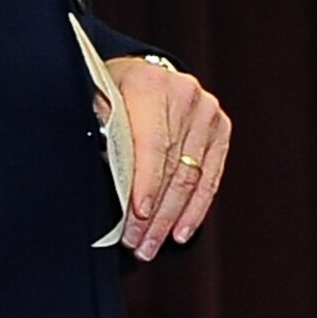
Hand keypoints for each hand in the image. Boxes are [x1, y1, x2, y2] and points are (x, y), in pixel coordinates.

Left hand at [101, 57, 230, 262]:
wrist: (142, 72)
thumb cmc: (112, 91)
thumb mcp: (96, 100)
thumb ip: (98, 130)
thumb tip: (99, 169)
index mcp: (149, 84)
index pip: (152, 144)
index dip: (145, 183)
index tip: (137, 216)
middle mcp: (184, 95)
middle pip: (172, 167)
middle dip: (154, 212)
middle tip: (137, 243)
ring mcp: (207, 112)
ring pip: (191, 178)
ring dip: (171, 218)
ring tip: (151, 245)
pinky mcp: (220, 128)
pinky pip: (210, 178)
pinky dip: (195, 209)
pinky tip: (180, 232)